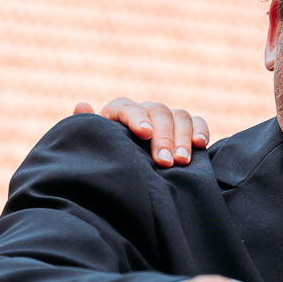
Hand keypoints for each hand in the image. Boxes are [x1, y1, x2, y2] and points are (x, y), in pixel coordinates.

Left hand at [75, 98, 210, 167]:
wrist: (127, 176)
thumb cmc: (107, 161)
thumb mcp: (95, 147)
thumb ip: (88, 129)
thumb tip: (82, 105)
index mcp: (119, 113)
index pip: (127, 107)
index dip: (136, 118)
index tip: (143, 134)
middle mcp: (144, 111)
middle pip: (157, 112)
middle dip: (163, 136)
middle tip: (164, 162)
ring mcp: (166, 119)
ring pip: (179, 116)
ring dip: (182, 137)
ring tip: (182, 162)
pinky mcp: (185, 129)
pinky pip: (197, 122)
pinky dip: (200, 130)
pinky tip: (200, 145)